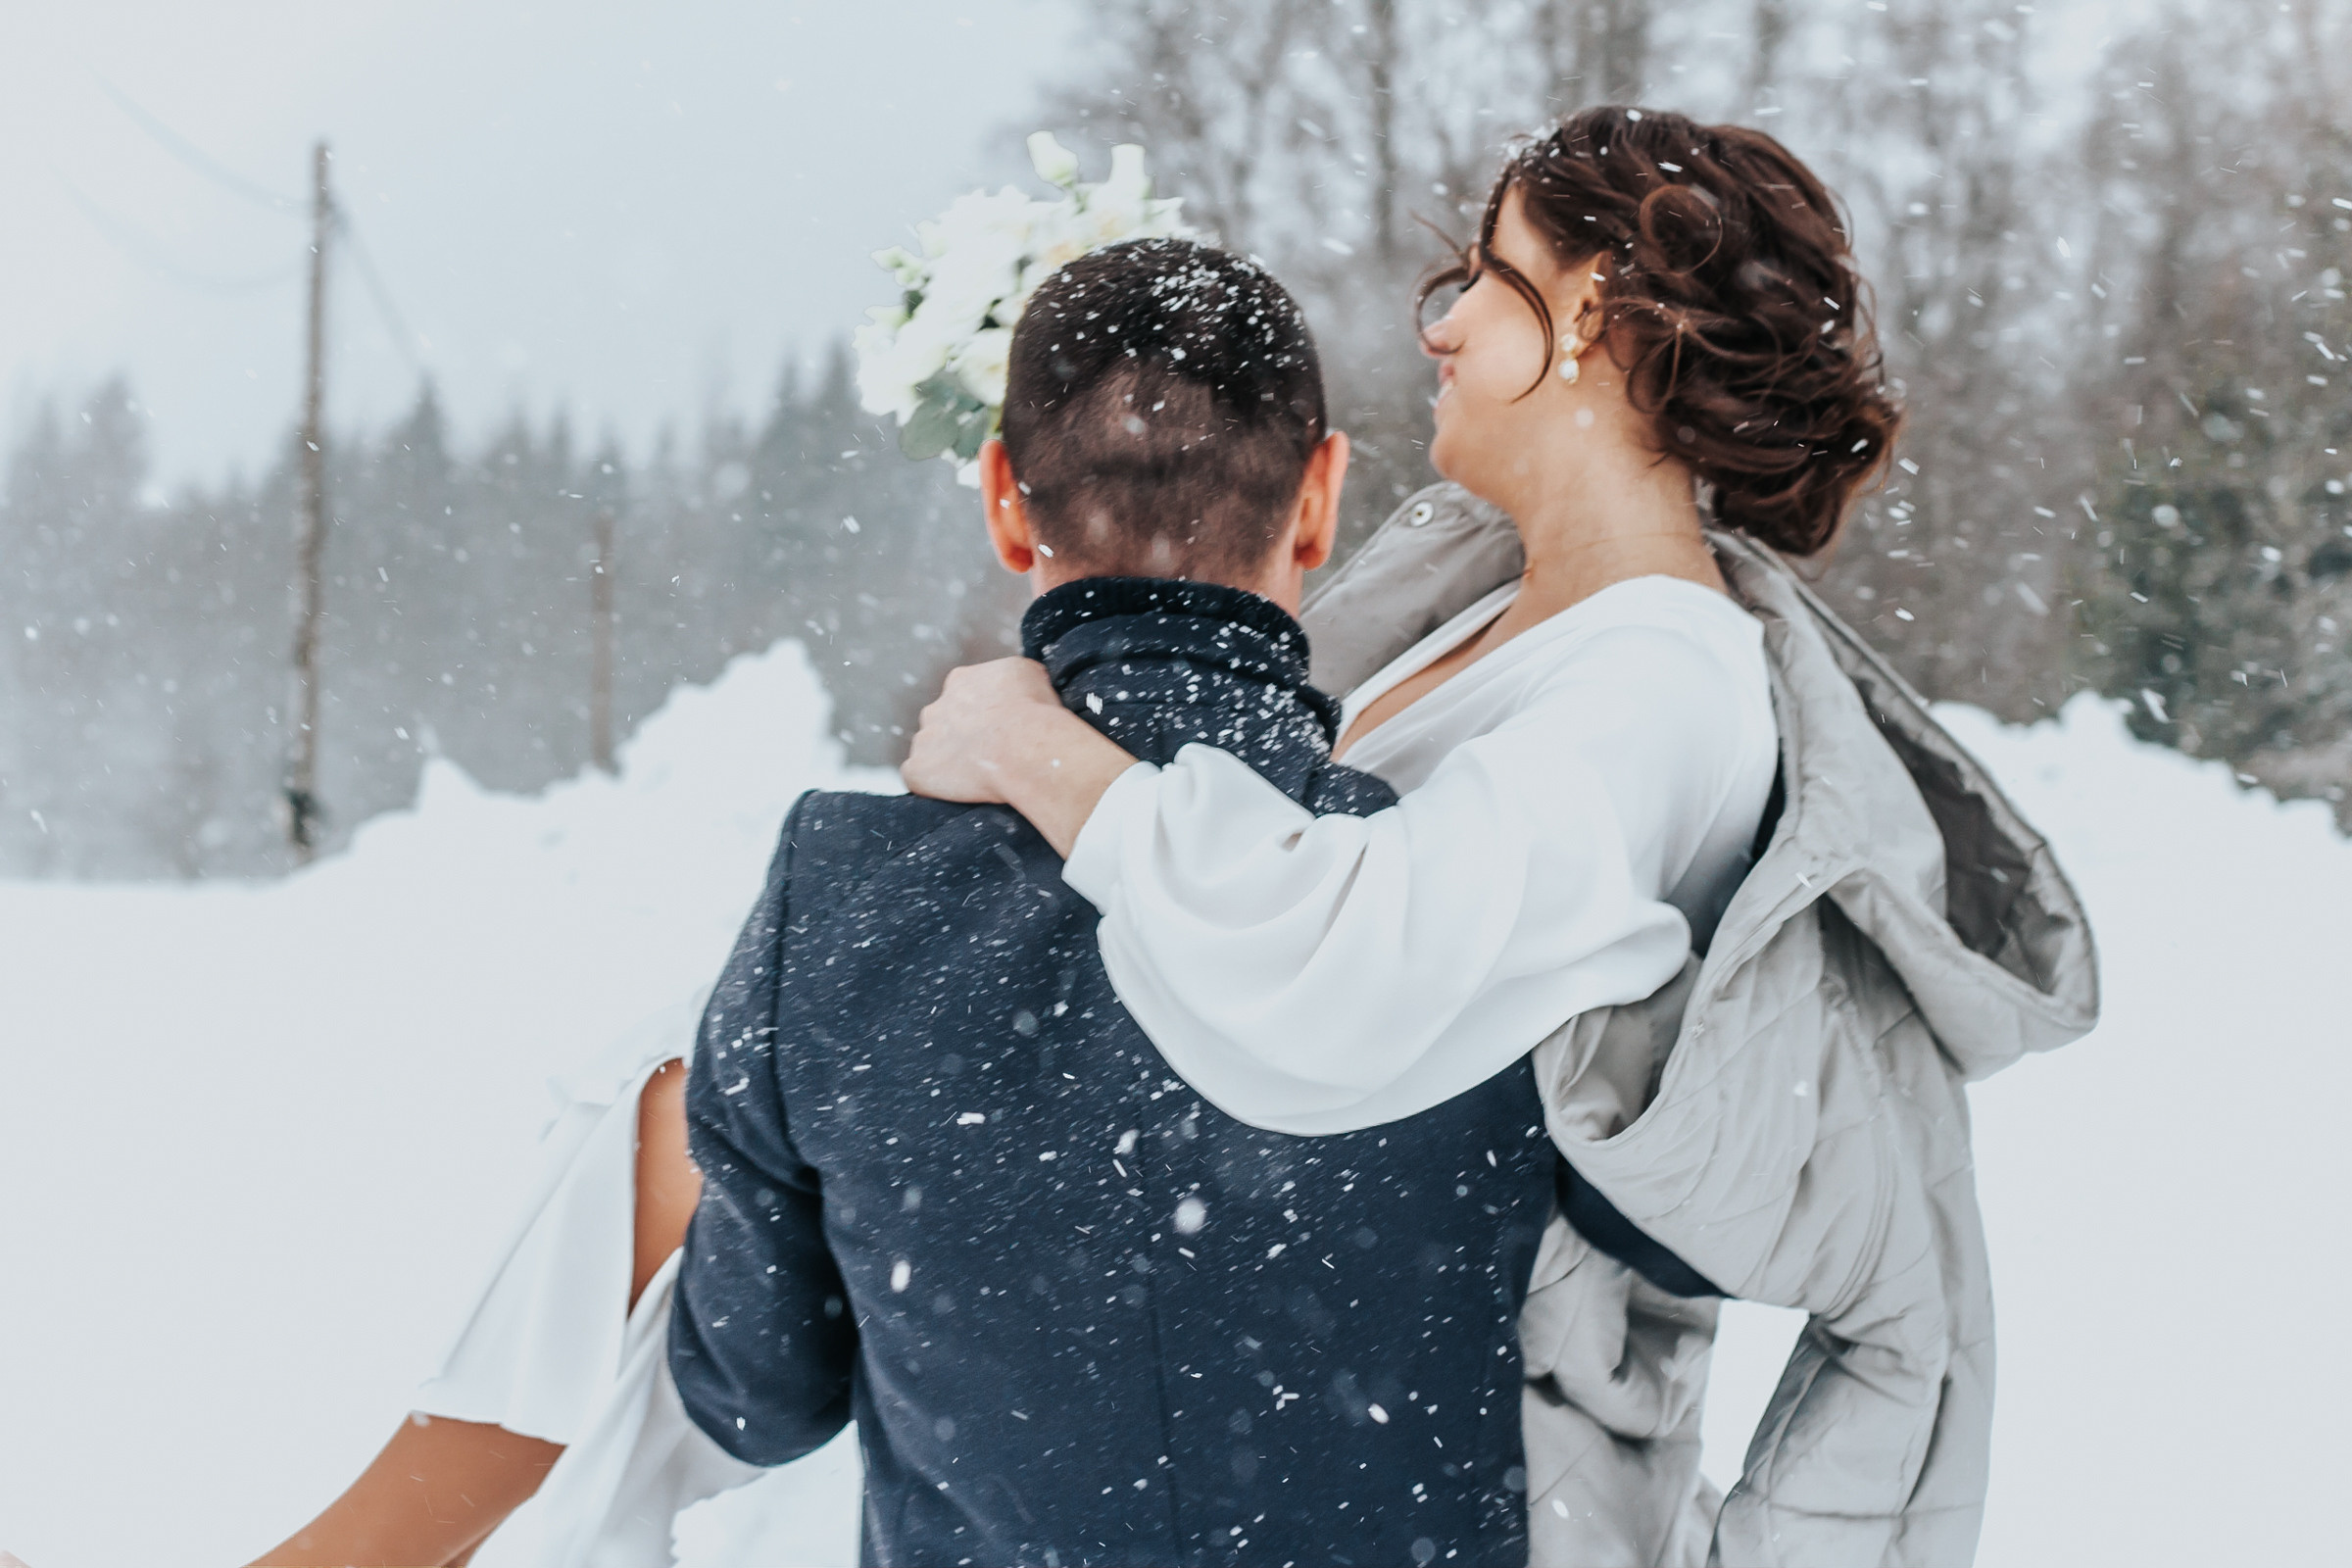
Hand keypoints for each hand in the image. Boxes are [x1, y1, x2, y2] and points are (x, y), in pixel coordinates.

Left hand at [903, 657, 1137, 857]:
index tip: (999, 728)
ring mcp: (924, 740)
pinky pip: (920, 779)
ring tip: (977, 777)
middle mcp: (936, 708)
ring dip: (948, 762)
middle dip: (960, 736)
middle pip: (943, 723)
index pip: (965, 695)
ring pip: (931, 751)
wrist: (1024, 747)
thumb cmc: (1034, 712)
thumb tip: (1019, 686)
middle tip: (988, 754)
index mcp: (961, 681)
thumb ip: (1013, 678)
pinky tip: (959, 792)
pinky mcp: (918, 771)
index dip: (982, 713)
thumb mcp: (1032, 675)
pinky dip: (935, 787)